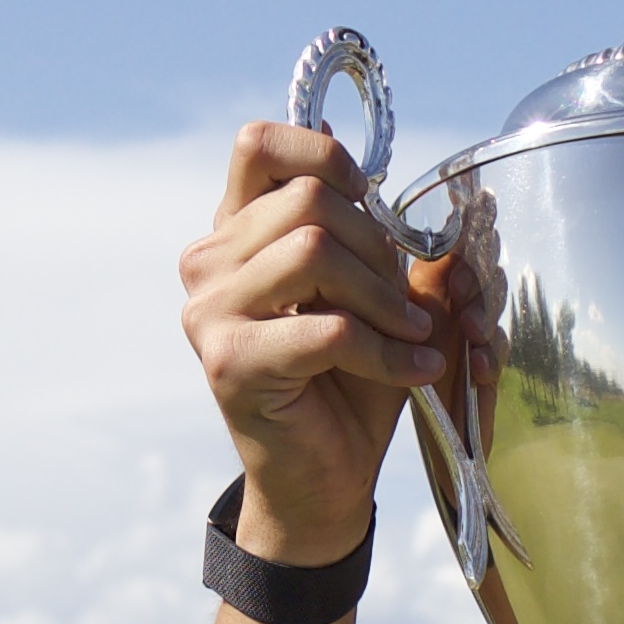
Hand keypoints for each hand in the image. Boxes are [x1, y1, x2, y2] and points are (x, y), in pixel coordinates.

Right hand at [178, 122, 441, 564]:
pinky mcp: (230, 362)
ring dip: (384, 298)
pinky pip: (327, 328)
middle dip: (378, 247)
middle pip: (306, 200)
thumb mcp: (370, 290)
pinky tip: (414, 370)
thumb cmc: (347, 380)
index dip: (323, 157)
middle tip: (407, 301)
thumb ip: (367, 228)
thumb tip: (361, 153)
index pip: (259, 145)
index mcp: (235, 233)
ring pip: (314, 250)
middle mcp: (208, 264)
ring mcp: (210, 313)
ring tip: (414, 335)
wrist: (324, 478)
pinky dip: (386, 351)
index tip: (368, 199)